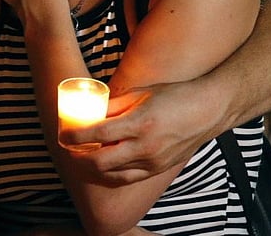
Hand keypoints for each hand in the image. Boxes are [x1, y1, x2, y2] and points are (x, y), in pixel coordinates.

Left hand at [59, 81, 217, 184]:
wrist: (207, 111)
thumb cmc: (173, 96)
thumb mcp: (139, 94)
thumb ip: (113, 105)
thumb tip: (90, 112)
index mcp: (138, 123)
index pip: (97, 134)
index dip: (74, 136)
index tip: (63, 134)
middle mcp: (145, 146)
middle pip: (100, 161)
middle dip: (78, 157)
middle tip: (69, 148)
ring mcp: (153, 161)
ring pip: (113, 174)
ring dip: (92, 168)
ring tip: (82, 157)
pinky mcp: (159, 169)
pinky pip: (129, 177)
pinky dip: (112, 174)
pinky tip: (104, 166)